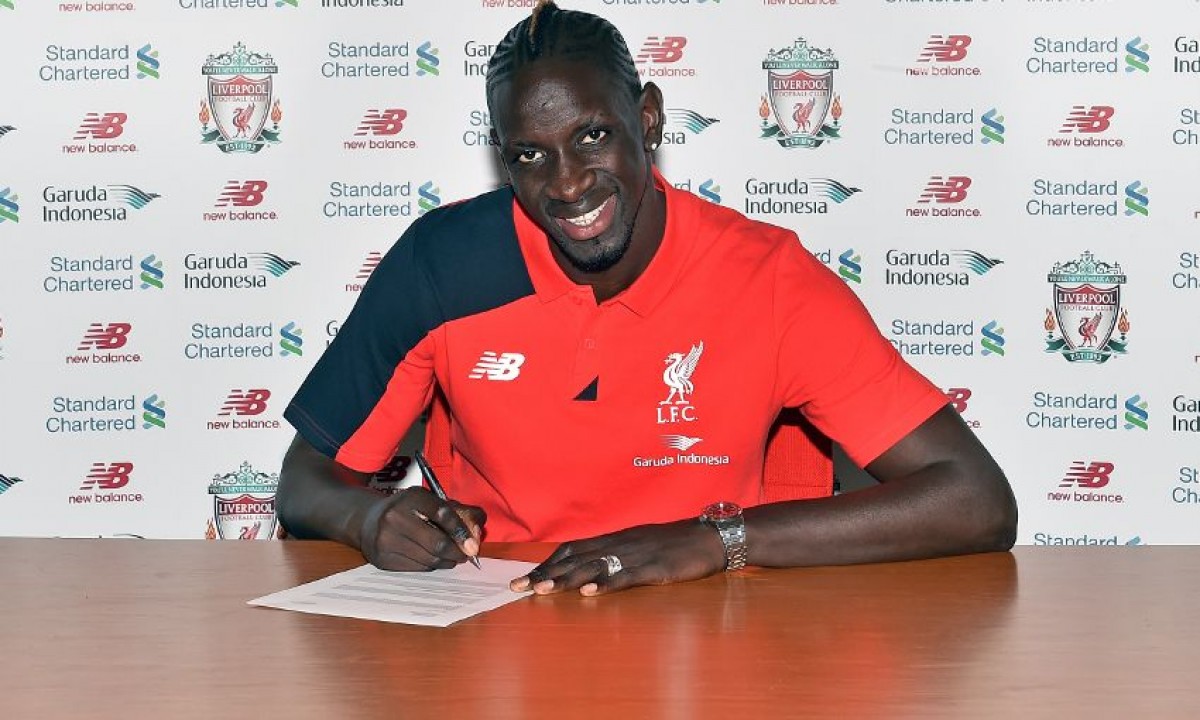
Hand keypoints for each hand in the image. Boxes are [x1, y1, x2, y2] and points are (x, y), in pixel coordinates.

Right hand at [358, 488, 485, 570]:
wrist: (366, 521)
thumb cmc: (406, 510)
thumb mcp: (427, 501)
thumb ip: (454, 511)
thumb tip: (478, 528)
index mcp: (411, 497)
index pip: (443, 514)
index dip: (461, 530)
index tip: (472, 543)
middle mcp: (395, 517)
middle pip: (437, 543)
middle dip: (457, 552)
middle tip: (466, 555)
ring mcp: (386, 539)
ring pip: (429, 559)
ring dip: (446, 561)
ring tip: (451, 557)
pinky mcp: (382, 559)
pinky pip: (417, 568)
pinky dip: (430, 566)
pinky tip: (432, 559)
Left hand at [510, 519, 726, 596]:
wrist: (710, 537)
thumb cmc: (675, 544)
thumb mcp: (640, 545)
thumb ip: (615, 554)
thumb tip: (589, 569)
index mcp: (614, 538)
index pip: (571, 550)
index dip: (547, 564)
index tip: (525, 579)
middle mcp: (618, 543)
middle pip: (575, 558)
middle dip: (546, 574)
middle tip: (519, 588)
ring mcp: (635, 555)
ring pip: (594, 566)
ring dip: (566, 579)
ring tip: (543, 590)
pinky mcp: (654, 568)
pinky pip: (626, 576)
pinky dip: (606, 584)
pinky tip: (590, 593)